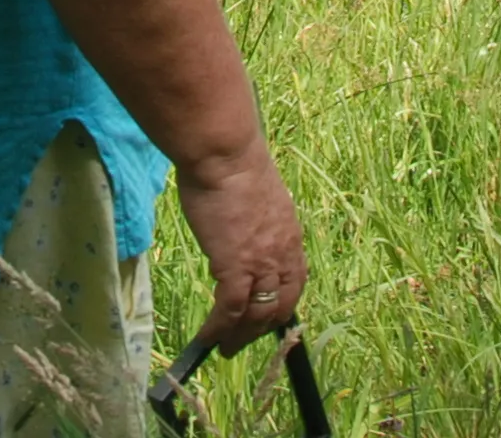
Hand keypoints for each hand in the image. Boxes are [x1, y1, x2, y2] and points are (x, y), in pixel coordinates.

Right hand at [174, 135, 307, 353]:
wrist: (224, 153)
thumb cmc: (232, 163)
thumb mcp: (257, 196)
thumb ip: (255, 220)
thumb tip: (238, 231)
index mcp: (289, 235)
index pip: (294, 281)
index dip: (281, 302)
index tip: (267, 315)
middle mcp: (282, 253)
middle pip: (279, 304)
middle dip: (261, 328)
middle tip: (243, 340)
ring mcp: (261, 262)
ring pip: (256, 314)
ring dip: (241, 336)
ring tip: (225, 348)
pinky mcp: (235, 266)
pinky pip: (229, 309)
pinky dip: (219, 327)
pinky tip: (206, 337)